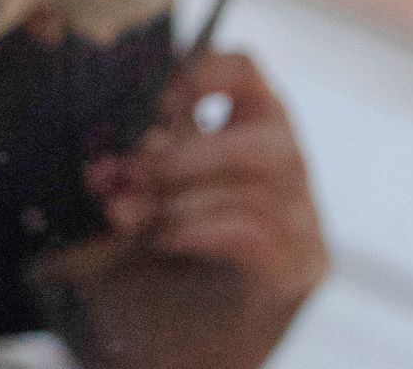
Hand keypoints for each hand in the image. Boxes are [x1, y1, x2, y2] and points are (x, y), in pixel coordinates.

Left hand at [35, 52, 328, 368]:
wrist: (167, 356)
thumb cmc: (147, 271)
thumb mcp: (127, 204)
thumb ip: (125, 174)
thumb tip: (109, 165)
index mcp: (245, 137)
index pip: (246, 73)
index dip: (203, 73)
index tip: (158, 106)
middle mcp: (287, 176)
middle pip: (265, 137)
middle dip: (188, 152)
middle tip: (130, 173)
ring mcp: (303, 227)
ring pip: (263, 181)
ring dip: (182, 194)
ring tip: (130, 215)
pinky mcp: (297, 273)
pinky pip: (257, 231)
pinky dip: (199, 227)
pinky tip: (163, 240)